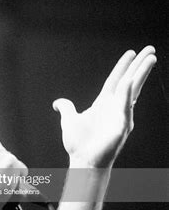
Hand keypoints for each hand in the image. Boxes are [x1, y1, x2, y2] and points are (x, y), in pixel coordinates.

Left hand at [53, 46, 156, 166]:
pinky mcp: (121, 125)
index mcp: (103, 104)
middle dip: (140, 65)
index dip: (123, 66)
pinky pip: (124, 106)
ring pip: (132, 89)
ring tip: (151, 58)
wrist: (83, 160)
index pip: (115, 80)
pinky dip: (126, 94)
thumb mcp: (68, 120)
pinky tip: (129, 81)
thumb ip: (66, 108)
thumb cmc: (78, 144)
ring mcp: (120, 115)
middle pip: (129, 80)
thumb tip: (58, 103)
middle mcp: (114, 107)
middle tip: (150, 49)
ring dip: (141, 74)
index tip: (132, 53)